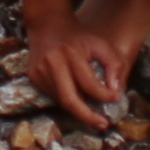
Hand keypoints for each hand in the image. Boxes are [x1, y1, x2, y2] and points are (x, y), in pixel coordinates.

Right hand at [26, 0, 128, 127]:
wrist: (47, 24)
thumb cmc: (78, 36)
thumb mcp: (100, 44)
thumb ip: (113, 65)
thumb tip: (116, 91)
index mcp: (71, 54)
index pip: (89, 84)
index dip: (104, 95)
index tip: (115, 98)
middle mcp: (52, 64)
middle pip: (69, 100)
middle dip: (87, 116)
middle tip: (102, 124)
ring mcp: (40, 72)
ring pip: (61, 101)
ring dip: (78, 108)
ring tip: (91, 111)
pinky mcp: (34, 77)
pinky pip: (53, 96)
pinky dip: (67, 100)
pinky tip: (76, 97)